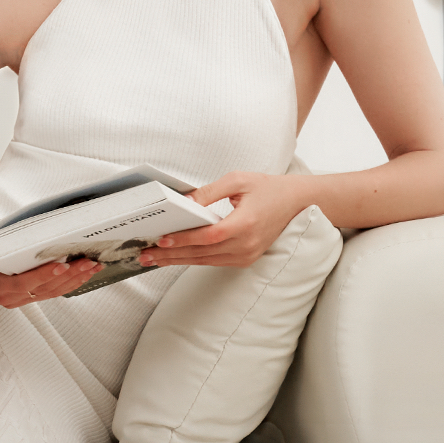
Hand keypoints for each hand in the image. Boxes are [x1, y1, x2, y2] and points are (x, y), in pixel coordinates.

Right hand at [0, 247, 102, 308]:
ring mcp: (21, 299)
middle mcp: (10, 298)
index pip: (24, 283)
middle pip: (45, 288)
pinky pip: (53, 292)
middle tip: (88, 262)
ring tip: (93, 267)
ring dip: (75, 280)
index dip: (44, 275)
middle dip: (70, 275)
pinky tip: (83, 275)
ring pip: (53, 292)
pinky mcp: (30, 296)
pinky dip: (70, 283)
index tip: (62, 265)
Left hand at [137, 171, 312, 269]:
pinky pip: (214, 261)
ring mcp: (248, 255)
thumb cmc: (269, 188)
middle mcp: (247, 244)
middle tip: (144, 255)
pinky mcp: (246, 258)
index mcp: (246, 223)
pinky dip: (193, 259)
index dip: (184, 240)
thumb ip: (208, 192)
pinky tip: (175, 257)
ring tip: (152, 259)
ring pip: (206, 261)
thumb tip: (183, 202)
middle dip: (171, 255)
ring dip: (178, 261)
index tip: (162, 240)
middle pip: (203, 254)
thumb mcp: (238, 180)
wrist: (299, 203)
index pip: (209, 236)